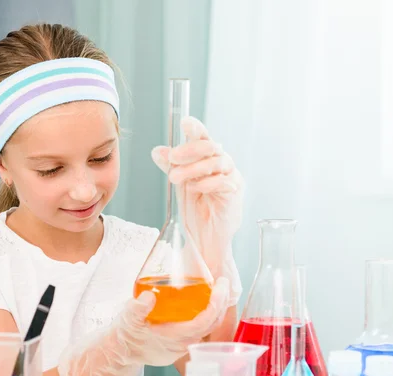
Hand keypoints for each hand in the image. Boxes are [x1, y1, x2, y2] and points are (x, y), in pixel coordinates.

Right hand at [127, 276, 230, 365]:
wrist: (121, 352)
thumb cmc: (126, 336)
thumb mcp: (128, 319)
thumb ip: (137, 308)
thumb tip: (149, 296)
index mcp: (175, 338)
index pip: (204, 322)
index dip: (216, 304)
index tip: (220, 286)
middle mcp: (184, 343)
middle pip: (212, 323)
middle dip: (221, 302)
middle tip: (222, 282)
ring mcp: (184, 344)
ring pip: (208, 327)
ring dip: (215, 308)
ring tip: (216, 289)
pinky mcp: (181, 343)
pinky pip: (201, 328)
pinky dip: (206, 313)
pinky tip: (203, 301)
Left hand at [151, 116, 243, 303]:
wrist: (205, 236)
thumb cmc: (195, 208)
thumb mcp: (180, 183)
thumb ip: (171, 165)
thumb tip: (157, 150)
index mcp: (208, 158)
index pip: (204, 138)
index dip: (196, 129)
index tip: (185, 122)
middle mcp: (222, 164)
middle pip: (211, 147)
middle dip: (190, 150)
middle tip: (171, 157)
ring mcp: (231, 177)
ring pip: (218, 163)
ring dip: (194, 168)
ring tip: (175, 178)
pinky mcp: (235, 194)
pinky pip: (224, 183)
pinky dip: (208, 183)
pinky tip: (195, 188)